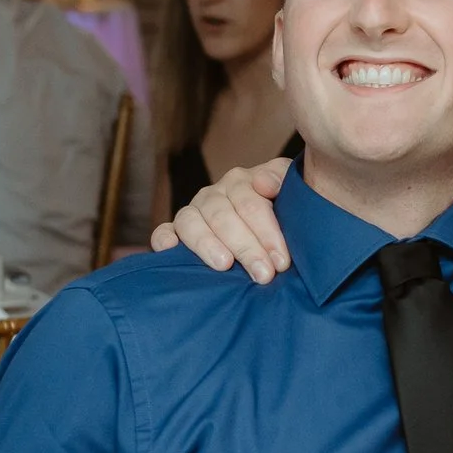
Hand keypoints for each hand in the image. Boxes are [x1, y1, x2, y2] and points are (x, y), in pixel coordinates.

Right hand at [150, 158, 292, 280]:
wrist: (267, 224)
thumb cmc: (281, 211)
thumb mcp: (289, 191)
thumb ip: (282, 179)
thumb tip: (264, 184)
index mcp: (241, 181)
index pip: (251, 204)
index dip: (267, 233)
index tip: (281, 261)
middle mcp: (214, 194)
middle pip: (223, 217)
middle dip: (246, 247)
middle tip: (263, 274)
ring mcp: (192, 212)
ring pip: (191, 222)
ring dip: (207, 244)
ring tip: (225, 265)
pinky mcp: (174, 231)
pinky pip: (162, 232)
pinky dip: (164, 240)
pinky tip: (172, 251)